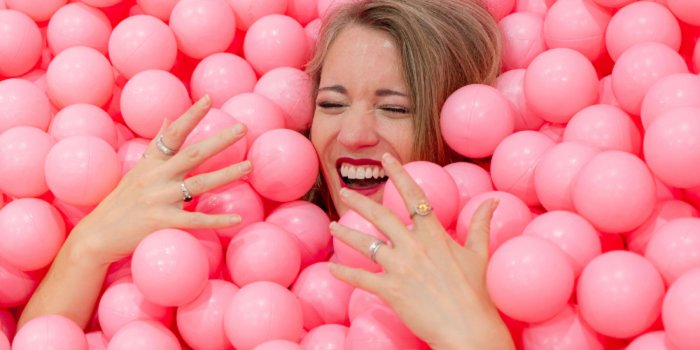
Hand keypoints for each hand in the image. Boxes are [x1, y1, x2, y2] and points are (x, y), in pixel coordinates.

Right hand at [67, 96, 249, 265]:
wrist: (97, 236)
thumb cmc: (120, 202)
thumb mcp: (137, 170)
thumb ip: (156, 146)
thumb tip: (169, 117)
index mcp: (152, 163)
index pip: (173, 133)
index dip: (191, 115)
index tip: (209, 99)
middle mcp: (156, 177)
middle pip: (194, 154)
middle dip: (220, 140)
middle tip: (242, 128)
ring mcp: (159, 199)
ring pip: (200, 183)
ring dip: (227, 174)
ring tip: (248, 166)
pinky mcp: (162, 222)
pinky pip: (195, 220)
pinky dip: (217, 220)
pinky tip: (237, 218)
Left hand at [328, 153, 513, 349]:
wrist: (468, 328)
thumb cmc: (476, 292)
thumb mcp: (479, 254)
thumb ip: (481, 224)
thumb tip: (493, 200)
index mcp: (434, 234)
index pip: (414, 196)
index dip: (399, 175)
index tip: (387, 159)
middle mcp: (414, 246)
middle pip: (381, 216)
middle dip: (359, 202)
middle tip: (343, 191)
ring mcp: (400, 267)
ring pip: (365, 244)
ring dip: (346, 233)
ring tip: (333, 226)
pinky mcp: (390, 290)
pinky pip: (361, 278)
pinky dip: (345, 273)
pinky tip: (332, 268)